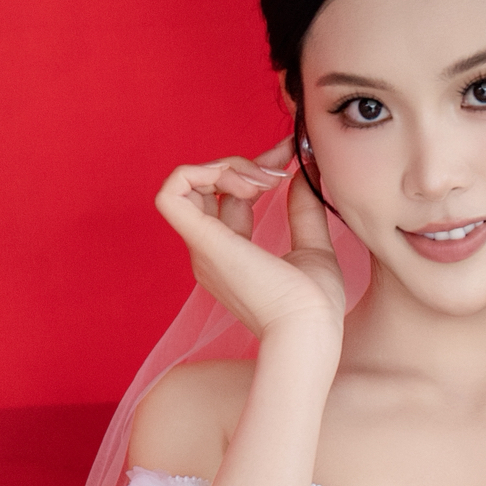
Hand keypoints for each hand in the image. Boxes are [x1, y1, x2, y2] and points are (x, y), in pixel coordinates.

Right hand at [154, 141, 344, 346]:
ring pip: (186, 184)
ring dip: (226, 166)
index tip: (290, 153)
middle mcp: (210, 252)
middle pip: (208, 187)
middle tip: (281, 167)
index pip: (229, 196)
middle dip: (243, 162)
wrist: (308, 331)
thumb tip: (300, 176)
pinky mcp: (203, 244)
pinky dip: (202, 172)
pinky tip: (246, 184)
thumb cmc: (314, 308)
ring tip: (266, 180)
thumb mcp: (314, 248)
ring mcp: (203, 249)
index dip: (254, 166)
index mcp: (231, 255)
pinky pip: (171, 193)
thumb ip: (304, 212)